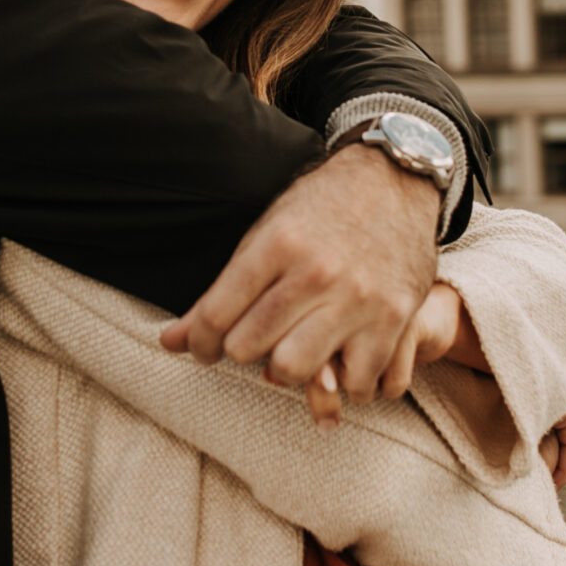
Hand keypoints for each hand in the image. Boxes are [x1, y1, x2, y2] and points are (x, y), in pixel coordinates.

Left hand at [158, 146, 439, 413]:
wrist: (396, 180)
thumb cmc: (321, 208)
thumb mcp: (266, 233)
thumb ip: (221, 292)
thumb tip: (169, 342)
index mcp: (276, 244)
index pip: (215, 315)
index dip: (199, 342)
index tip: (203, 347)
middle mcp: (315, 273)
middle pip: (248, 347)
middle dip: (241, 351)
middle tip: (252, 343)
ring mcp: (357, 299)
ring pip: (295, 370)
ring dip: (288, 371)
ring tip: (295, 354)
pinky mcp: (395, 319)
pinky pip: (358, 384)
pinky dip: (347, 385)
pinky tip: (342, 364)